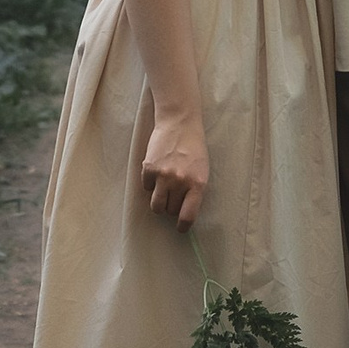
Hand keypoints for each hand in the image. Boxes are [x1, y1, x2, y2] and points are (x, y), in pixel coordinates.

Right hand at [142, 110, 208, 230]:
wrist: (180, 121)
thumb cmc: (194, 146)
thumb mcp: (202, 169)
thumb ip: (194, 190)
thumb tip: (184, 211)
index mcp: (197, 184)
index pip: (187, 217)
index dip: (182, 226)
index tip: (180, 226)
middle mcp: (180, 182)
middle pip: (170, 210)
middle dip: (171, 205)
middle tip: (174, 193)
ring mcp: (163, 176)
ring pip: (156, 205)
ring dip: (159, 200)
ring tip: (163, 189)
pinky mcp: (149, 168)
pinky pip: (146, 187)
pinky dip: (150, 182)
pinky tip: (157, 169)